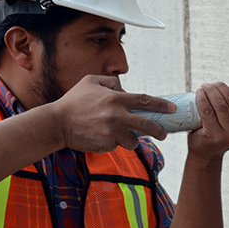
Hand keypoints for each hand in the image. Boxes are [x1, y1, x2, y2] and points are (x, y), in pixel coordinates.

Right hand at [51, 75, 176, 152]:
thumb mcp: (91, 81)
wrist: (56, 123)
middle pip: (147, 125)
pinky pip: (116, 146)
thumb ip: (111, 82)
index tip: (172, 108)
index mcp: (115, 99)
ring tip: (125, 136)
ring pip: (133, 140)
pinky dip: (113, 143)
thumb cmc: (74, 100)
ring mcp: (111, 132)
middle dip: (159, 130)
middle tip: (163, 133)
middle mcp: (116, 116)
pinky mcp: (105, 145)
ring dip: (132, 139)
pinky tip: (102, 137)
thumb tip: (124, 89)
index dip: (161, 104)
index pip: (144, 100)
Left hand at [187, 82, 228, 161]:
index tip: (228, 86)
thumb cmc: (221, 132)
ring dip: (210, 91)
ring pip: (220, 105)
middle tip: (211, 85)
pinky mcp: (214, 136)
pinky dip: (202, 99)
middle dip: (220, 88)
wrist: (206, 152)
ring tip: (204, 87)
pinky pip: (208, 112)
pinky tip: (199, 94)